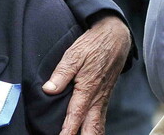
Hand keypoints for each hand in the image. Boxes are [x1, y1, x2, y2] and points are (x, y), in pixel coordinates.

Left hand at [42, 15, 130, 134]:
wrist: (115, 38)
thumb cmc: (93, 45)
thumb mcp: (74, 55)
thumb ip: (61, 74)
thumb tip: (48, 89)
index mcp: (87, 89)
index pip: (75, 116)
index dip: (67, 131)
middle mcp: (97, 99)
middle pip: (91, 129)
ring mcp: (102, 100)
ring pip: (98, 127)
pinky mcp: (105, 98)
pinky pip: (101, 120)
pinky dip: (95, 130)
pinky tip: (89, 133)